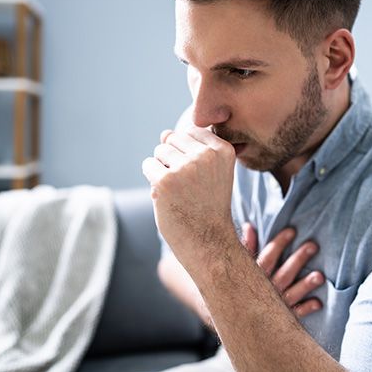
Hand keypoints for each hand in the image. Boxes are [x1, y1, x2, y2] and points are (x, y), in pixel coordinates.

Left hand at [142, 127, 235, 264]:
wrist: (208, 240)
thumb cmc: (207, 205)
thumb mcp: (211, 171)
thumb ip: (192, 148)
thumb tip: (164, 133)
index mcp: (223, 150)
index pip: (192, 131)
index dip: (189, 153)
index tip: (200, 176)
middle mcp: (206, 155)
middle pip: (174, 138)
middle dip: (174, 158)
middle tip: (188, 185)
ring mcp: (185, 167)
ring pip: (160, 150)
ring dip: (162, 168)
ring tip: (179, 190)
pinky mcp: (165, 180)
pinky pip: (148, 164)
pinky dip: (152, 179)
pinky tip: (166, 195)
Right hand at [241, 223, 324, 317]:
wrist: (235, 319)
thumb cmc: (239, 287)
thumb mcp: (239, 266)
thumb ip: (245, 248)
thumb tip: (248, 225)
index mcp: (255, 275)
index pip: (267, 257)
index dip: (278, 244)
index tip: (292, 231)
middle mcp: (265, 289)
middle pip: (284, 273)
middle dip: (298, 259)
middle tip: (312, 246)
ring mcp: (275, 305)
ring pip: (292, 294)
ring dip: (305, 285)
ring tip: (319, 276)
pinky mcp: (282, 317)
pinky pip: (295, 314)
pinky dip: (306, 308)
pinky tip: (318, 302)